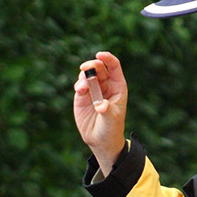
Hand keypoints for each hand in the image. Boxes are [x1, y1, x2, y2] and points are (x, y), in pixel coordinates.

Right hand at [73, 51, 127, 175]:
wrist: (100, 140)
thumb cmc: (111, 129)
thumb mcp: (112, 120)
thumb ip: (106, 110)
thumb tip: (101, 105)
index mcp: (118, 86)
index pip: (114, 66)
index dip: (107, 58)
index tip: (100, 55)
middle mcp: (105, 85)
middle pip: (99, 67)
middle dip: (92, 65)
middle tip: (85, 68)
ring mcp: (93, 89)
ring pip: (87, 74)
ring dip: (83, 76)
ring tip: (81, 88)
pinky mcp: (82, 96)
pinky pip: (80, 84)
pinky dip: (78, 84)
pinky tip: (79, 90)